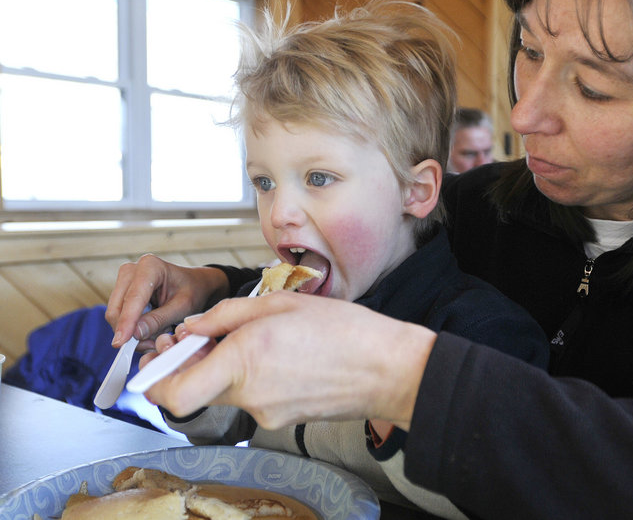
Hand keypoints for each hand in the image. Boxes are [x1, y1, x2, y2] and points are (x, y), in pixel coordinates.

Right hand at [105, 253, 229, 348]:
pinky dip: (132, 328)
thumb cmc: (192, 292)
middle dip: (130, 331)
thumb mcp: (182, 307)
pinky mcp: (121, 292)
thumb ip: (159, 320)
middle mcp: (132, 270)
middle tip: (150, 346)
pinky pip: (118, 316)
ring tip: (155, 336)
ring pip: (115, 315)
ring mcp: (124, 280)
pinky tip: (150, 330)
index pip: (133, 298)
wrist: (194, 284)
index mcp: (150, 266)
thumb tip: (134, 333)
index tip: (121, 342)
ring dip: (131, 332)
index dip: (126, 321)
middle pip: (118, 308)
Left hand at [142, 292, 436, 430]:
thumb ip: (226, 315)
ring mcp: (266, 413)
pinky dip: (253, 378)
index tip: (154, 364)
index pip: (175, 395)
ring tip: (257, 339)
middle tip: (203, 338)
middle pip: (197, 391)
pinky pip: (253, 398)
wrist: (387, 369)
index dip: (154, 384)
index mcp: (244, 359)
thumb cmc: (343, 331)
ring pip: (226, 392)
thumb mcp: (280, 304)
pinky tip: (281, 356)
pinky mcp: (282, 419)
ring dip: (227, 369)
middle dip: (192, 365)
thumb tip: (191, 328)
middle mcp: (249, 394)